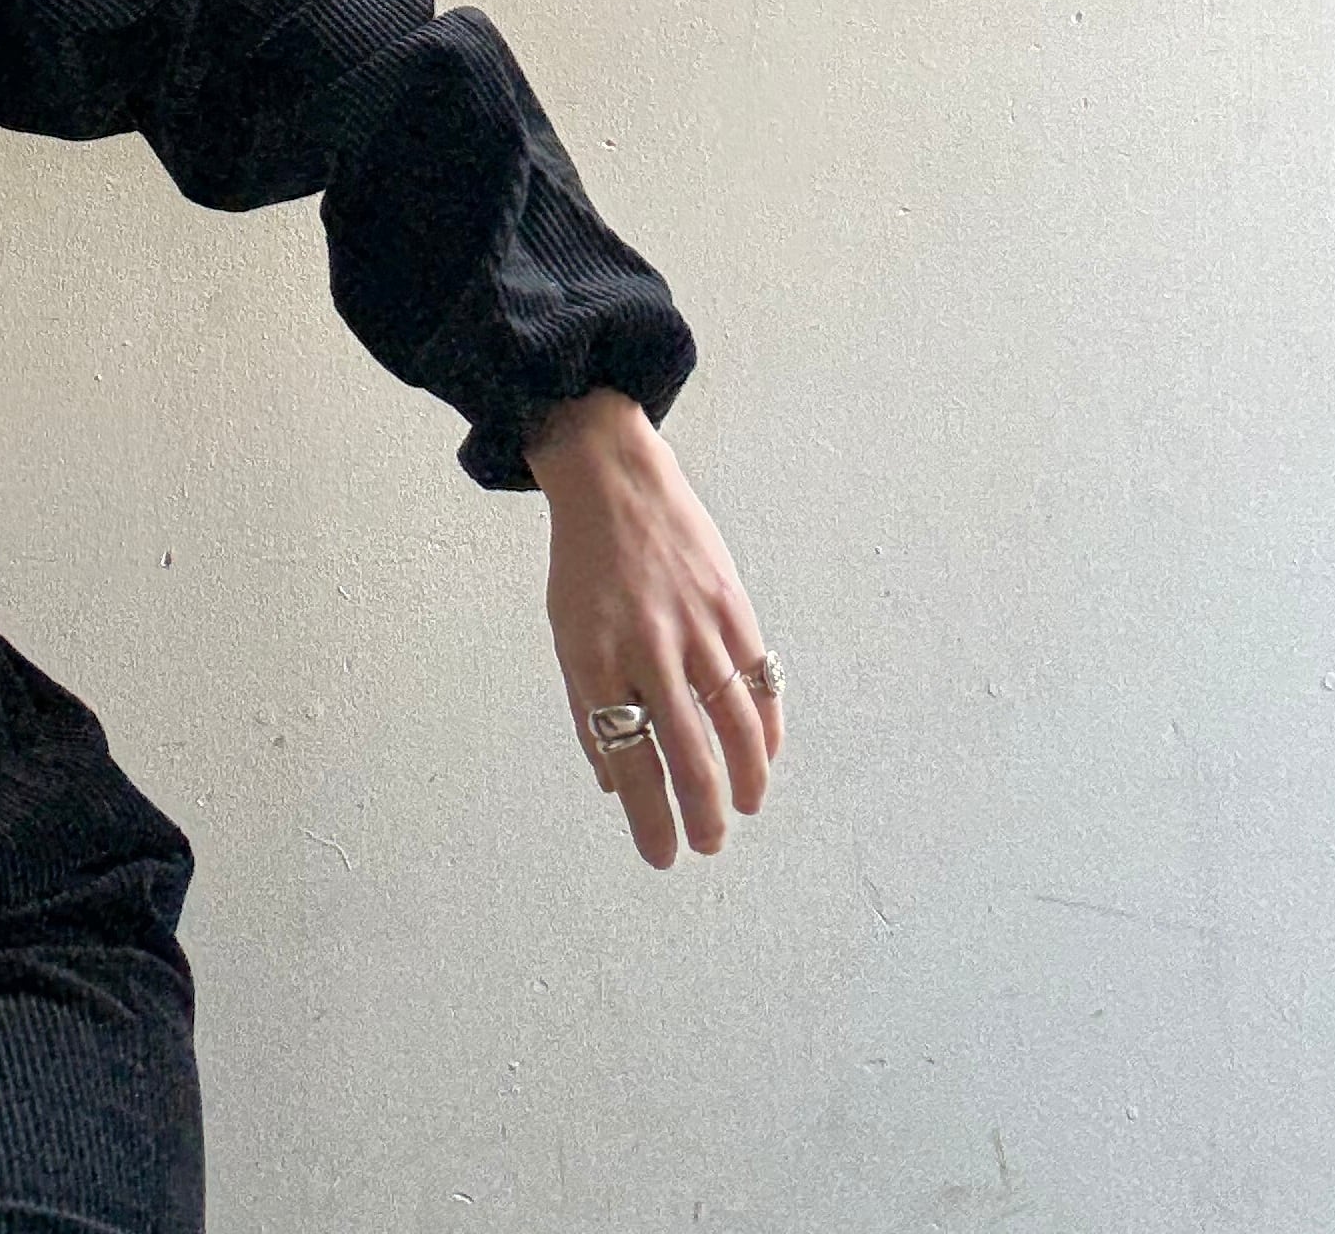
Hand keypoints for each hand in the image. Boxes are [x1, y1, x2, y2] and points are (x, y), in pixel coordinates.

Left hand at [524, 386, 779, 867]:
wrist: (613, 479)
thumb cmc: (584, 565)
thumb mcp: (566, 637)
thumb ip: (588, 710)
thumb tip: (615, 785)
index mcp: (594, 660)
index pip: (629, 761)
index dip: (650, 819)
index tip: (662, 856)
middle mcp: (646, 647)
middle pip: (688, 754)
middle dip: (703, 815)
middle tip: (709, 844)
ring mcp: (694, 625)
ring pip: (735, 724)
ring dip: (747, 779)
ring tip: (745, 808)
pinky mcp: (731, 604)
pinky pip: (758, 679)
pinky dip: (767, 725)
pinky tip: (765, 754)